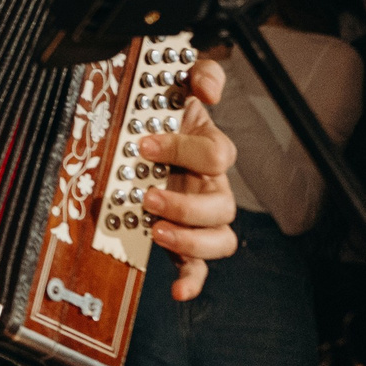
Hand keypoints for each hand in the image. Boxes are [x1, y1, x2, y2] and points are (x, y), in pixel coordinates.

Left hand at [141, 55, 240, 300]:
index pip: (215, 153)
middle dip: (185, 204)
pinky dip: (192, 281)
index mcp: (210, 150)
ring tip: (157, 231)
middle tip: (148, 196)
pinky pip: (198, 268)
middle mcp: (211, 185)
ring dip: (191, 239)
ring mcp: (200, 216)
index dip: (182, 149)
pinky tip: (177, 292)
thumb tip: (208, 87)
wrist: (148, 137)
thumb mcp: (180, 84)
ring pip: (219, 238)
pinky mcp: (185, 240)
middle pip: (221, 205)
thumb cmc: (168, 114)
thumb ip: (201, 73)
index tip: (144, 144)